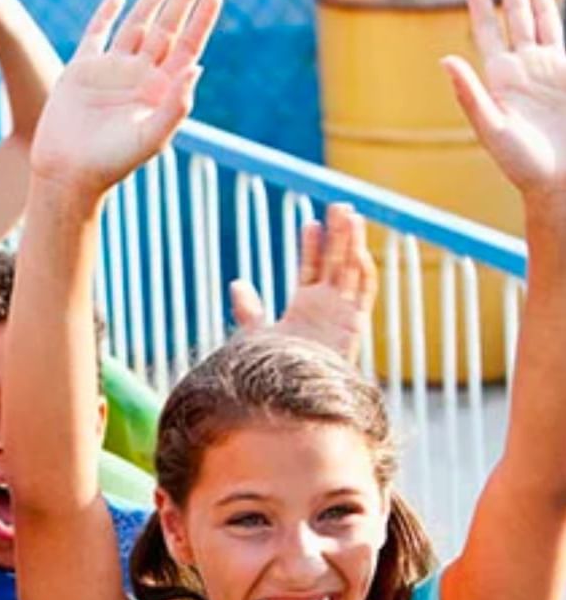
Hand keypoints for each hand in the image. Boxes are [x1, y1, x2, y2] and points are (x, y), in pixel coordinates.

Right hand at [29, 0, 220, 196]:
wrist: (68, 174)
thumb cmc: (112, 163)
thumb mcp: (151, 137)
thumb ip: (177, 105)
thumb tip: (198, 65)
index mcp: (160, 91)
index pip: (187, 47)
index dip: (201, 20)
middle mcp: (139, 77)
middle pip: (167, 29)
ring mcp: (110, 71)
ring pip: (137, 25)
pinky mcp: (81, 71)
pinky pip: (96, 35)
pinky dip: (106, 15)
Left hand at [230, 202, 375, 364]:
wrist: (289, 394)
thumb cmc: (273, 370)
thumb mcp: (256, 336)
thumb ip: (248, 310)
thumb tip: (237, 283)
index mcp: (305, 307)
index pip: (311, 268)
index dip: (312, 246)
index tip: (310, 223)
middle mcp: (327, 307)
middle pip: (336, 262)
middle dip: (338, 235)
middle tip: (339, 206)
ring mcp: (343, 313)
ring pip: (352, 270)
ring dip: (353, 243)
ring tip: (351, 215)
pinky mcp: (354, 324)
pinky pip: (363, 292)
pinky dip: (363, 270)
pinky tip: (358, 249)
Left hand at [444, 0, 565, 198]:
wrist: (559, 180)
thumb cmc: (523, 165)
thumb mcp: (491, 130)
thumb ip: (470, 95)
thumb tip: (445, 60)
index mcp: (498, 79)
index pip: (485, 27)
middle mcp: (522, 67)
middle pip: (516, 11)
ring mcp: (548, 67)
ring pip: (541, 14)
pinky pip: (563, 29)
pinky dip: (558, 8)